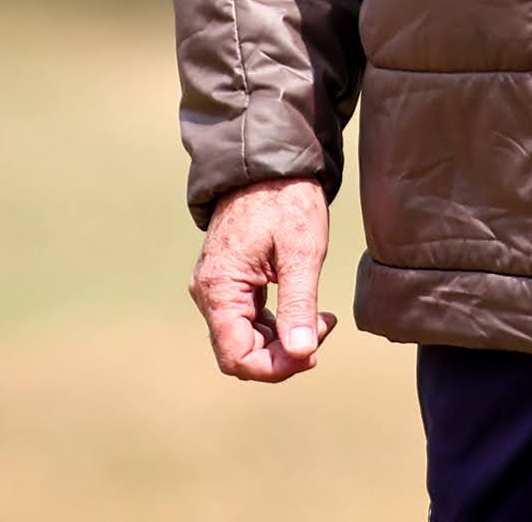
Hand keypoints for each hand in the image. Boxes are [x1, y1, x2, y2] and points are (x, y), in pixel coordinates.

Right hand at [189, 176, 337, 382]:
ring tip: (322, 319)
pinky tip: (307, 311)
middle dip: (283, 354)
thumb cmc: (285, 200)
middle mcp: (209, 293)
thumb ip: (299, 304)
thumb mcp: (300, 252)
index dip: (274, 368)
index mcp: (218, 288)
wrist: (270, 164)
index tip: (312, 353)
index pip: (236, 357)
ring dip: (284, 340)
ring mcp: (216, 288)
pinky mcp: (230, 282)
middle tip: (323, 330)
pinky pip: (249, 320)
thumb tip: (302, 353)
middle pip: (240, 352)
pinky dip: (278, 324)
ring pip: (246, 339)